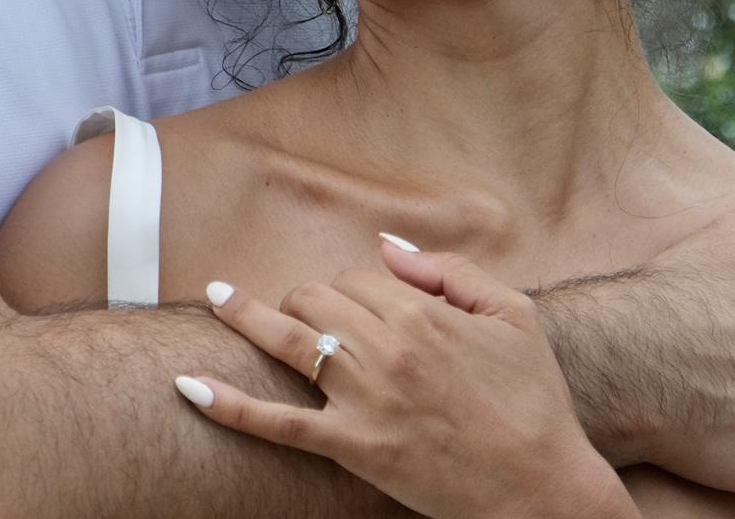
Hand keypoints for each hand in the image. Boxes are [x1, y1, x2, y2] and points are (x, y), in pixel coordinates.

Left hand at [175, 238, 636, 518]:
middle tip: (313, 314)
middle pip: (318, 300)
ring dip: (247, 316)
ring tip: (217, 298)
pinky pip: (277, 425)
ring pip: (291, 342)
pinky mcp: (352, 448)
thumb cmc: (534, 398)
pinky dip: (230, 406)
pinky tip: (190, 388)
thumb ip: (447, 271)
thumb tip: (386, 246)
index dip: (357, 286)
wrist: (544, 488)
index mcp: (422, 314)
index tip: (369, 305)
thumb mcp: (512, 315)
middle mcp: (386, 351)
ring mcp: (364, 402)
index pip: (358, 277)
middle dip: (310, 300)